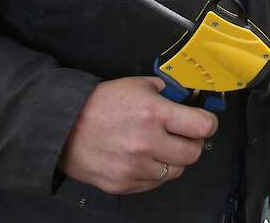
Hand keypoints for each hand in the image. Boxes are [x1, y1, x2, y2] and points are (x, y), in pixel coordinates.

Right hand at [59, 76, 218, 193]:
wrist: (62, 127)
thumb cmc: (101, 103)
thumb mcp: (138, 85)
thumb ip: (168, 92)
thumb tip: (192, 98)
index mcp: (154, 114)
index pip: (203, 127)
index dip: (207, 123)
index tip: (203, 121)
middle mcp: (147, 143)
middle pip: (194, 153)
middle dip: (192, 142)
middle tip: (183, 135)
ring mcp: (135, 168)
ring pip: (176, 171)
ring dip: (173, 159)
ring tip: (160, 146)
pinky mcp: (124, 185)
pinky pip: (155, 183)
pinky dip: (155, 172)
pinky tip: (144, 158)